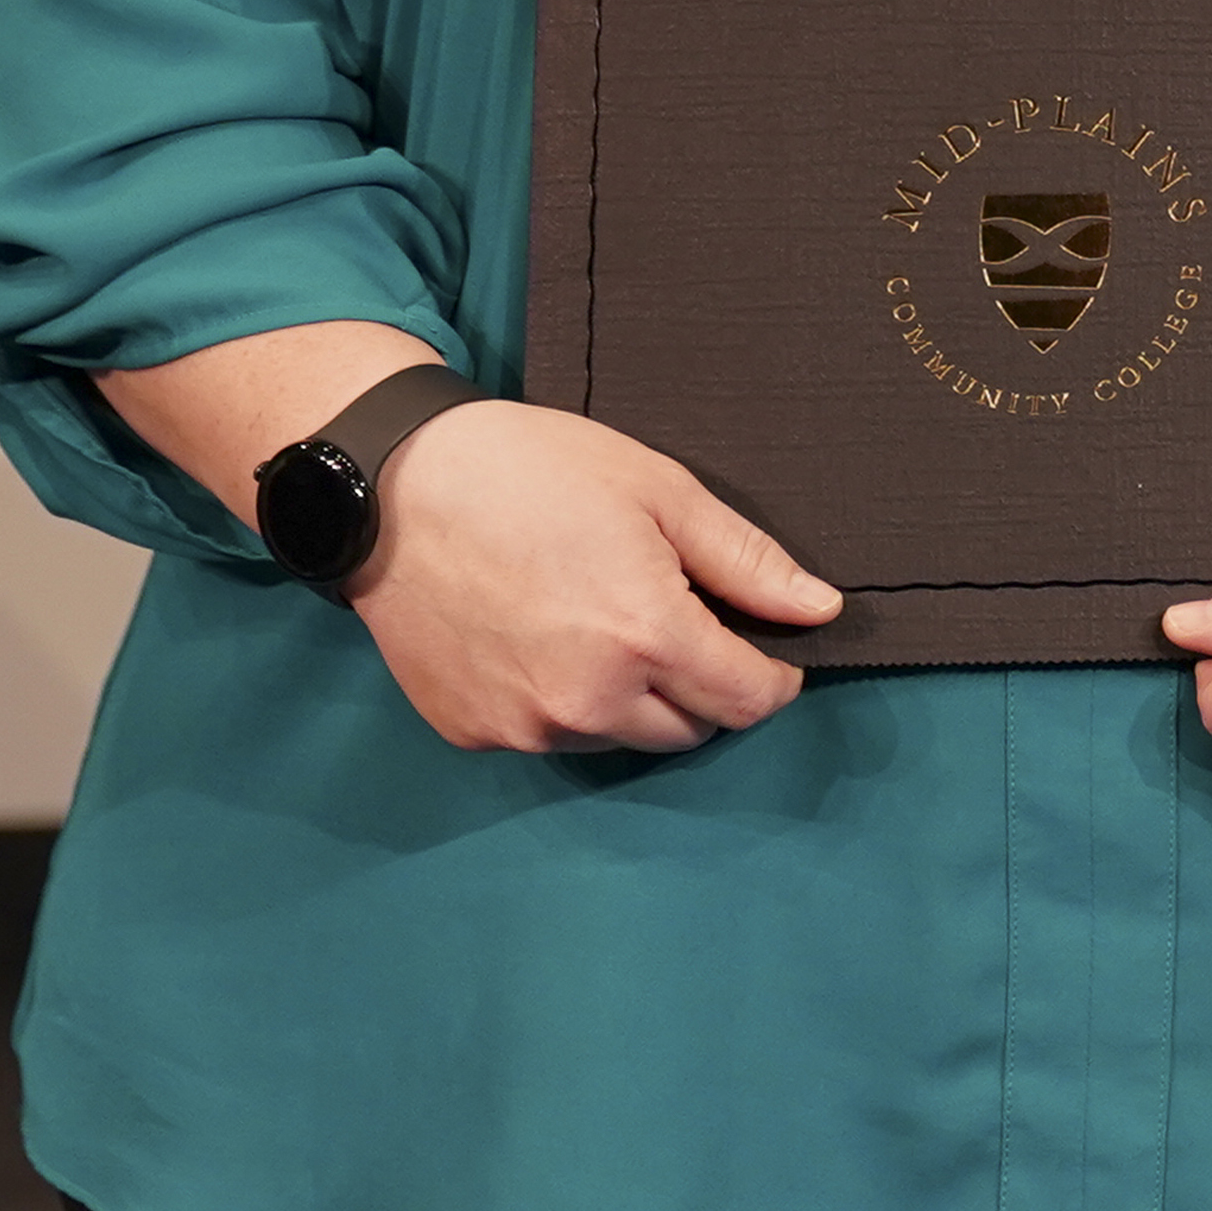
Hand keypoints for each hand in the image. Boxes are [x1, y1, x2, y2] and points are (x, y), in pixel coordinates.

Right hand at [349, 399, 839, 755]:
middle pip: (688, 729)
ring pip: (618, 737)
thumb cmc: (531, 472)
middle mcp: (586, 700)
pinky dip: (562, 703)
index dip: (773, 677)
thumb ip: (746, 562)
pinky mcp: (471, 731)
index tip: (767, 649)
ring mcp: (522, 723)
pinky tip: (541, 639)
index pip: (748, 702)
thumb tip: (819, 610)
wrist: (391, 487)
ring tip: (598, 621)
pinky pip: (548, 734)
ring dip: (631, 699)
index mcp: (646, 638)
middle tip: (674, 620)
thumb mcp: (660, 492)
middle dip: (702, 686)